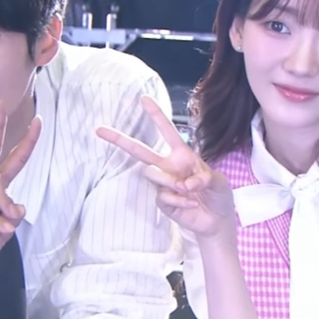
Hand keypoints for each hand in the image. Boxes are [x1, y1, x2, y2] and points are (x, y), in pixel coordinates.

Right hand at [96, 96, 234, 237]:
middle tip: (99, 129)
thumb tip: (184, 183)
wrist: (217, 220)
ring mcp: (163, 184)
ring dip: (169, 181)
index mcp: (182, 155)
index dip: (156, 115)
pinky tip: (191, 204)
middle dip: (119, 139)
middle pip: (139, 150)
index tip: (143, 98)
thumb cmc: (218, 194)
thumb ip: (204, 177)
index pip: (167, 132)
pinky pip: (163, 196)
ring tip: (187, 190)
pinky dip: (180, 200)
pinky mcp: (162, 201)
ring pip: (151, 173)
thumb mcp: (219, 181)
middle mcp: (168, 166)